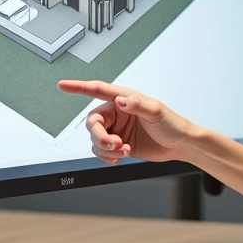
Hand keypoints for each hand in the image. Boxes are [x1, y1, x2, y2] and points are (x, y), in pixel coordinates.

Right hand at [57, 80, 194, 164]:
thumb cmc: (172, 123)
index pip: (97, 90)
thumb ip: (136, 104)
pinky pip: (101, 151)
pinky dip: (107, 156)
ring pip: (95, 139)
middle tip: (115, 144)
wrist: (179, 145)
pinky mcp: (119, 144)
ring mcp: (117, 129)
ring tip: (124, 150)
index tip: (62, 85)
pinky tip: (121, 156)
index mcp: (123, 99)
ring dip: (105, 148)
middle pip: (92, 123)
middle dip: (99, 136)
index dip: (78, 87)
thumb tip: (120, 100)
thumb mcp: (156, 111)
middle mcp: (117, 113)